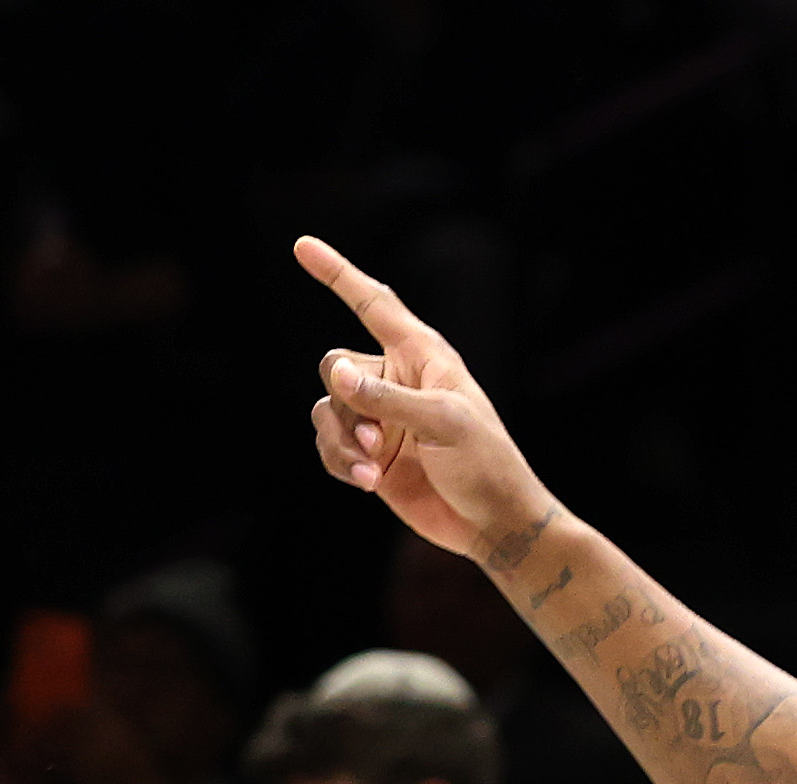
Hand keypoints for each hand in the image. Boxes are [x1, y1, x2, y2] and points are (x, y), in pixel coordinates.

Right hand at [297, 236, 551, 560]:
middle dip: (345, 401)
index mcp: (422, 356)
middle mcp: (396, 381)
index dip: (339, 274)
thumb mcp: (443, 422)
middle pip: (336, 365)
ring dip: (342, 440)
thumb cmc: (485, 463)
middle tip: (377, 439)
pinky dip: (341, 462)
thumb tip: (336, 376)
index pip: (374, 304)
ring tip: (373, 468)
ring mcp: (381, 419)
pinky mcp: (371, 456)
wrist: (494, 523)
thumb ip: (388, 398)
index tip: (302, 246)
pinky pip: (331, 447)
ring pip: (328, 410)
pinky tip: (369, 484)